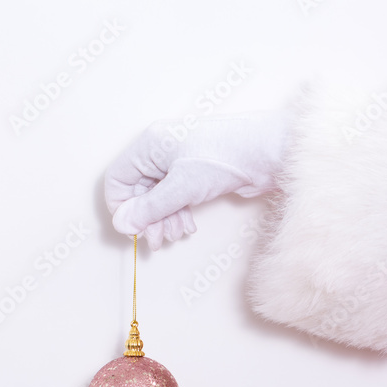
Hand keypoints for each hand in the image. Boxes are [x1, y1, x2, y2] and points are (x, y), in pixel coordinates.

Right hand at [104, 111, 289, 249]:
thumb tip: (122, 225)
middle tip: (157, 241)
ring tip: (176, 235)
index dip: (122, 207)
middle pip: (138, 192)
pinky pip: (175, 200)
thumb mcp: (181, 187)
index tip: (134, 230)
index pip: (118, 179)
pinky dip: (177, 216)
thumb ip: (149, 208)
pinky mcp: (195, 176)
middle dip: (147, 219)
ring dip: (163, 221)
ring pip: (157, 199)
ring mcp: (178, 163)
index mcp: (149, 145)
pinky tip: (188, 228)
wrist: (269, 152)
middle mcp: (160, 152)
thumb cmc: (225, 156)